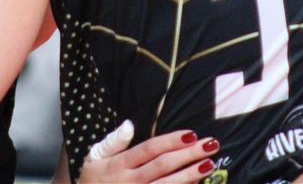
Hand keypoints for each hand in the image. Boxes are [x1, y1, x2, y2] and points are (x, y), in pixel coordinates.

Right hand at [78, 119, 218, 183]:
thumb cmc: (91, 181)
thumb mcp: (94, 158)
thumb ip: (113, 141)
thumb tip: (130, 124)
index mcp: (119, 165)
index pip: (150, 150)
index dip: (171, 141)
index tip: (192, 134)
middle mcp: (129, 182)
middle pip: (163, 167)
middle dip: (188, 155)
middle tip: (210, 145)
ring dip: (190, 176)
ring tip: (209, 164)